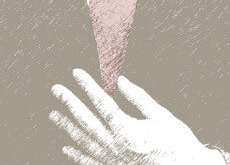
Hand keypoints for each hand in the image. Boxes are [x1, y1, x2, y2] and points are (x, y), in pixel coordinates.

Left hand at [49, 69, 221, 163]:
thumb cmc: (177, 144)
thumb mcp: (162, 116)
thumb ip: (139, 98)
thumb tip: (120, 81)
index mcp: (128, 130)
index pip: (101, 103)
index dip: (87, 86)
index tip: (76, 73)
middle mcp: (116, 146)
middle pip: (86, 121)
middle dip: (69, 103)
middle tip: (56, 90)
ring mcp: (112, 160)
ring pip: (83, 141)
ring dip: (67, 126)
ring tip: (53, 115)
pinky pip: (89, 162)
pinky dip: (76, 154)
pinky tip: (65, 147)